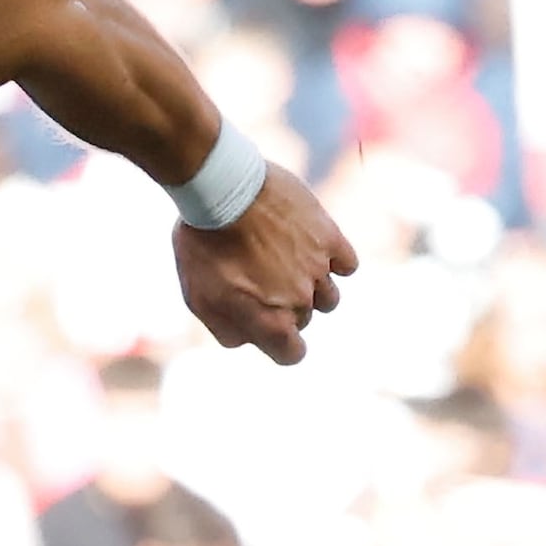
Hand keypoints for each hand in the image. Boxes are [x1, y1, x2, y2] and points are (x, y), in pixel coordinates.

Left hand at [175, 170, 354, 364]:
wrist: (223, 191)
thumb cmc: (202, 247)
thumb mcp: (197, 297)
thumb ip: (225, 327)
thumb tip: (249, 340)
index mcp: (268, 320)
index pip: (292, 354)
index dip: (282, 347)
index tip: (271, 333)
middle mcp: (299, 299)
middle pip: (303, 320)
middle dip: (285, 310)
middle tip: (259, 283)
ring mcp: (319, 268)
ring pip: (329, 296)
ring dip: (311, 289)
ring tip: (285, 266)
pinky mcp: (331, 237)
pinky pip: (348, 264)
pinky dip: (335, 263)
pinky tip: (313, 252)